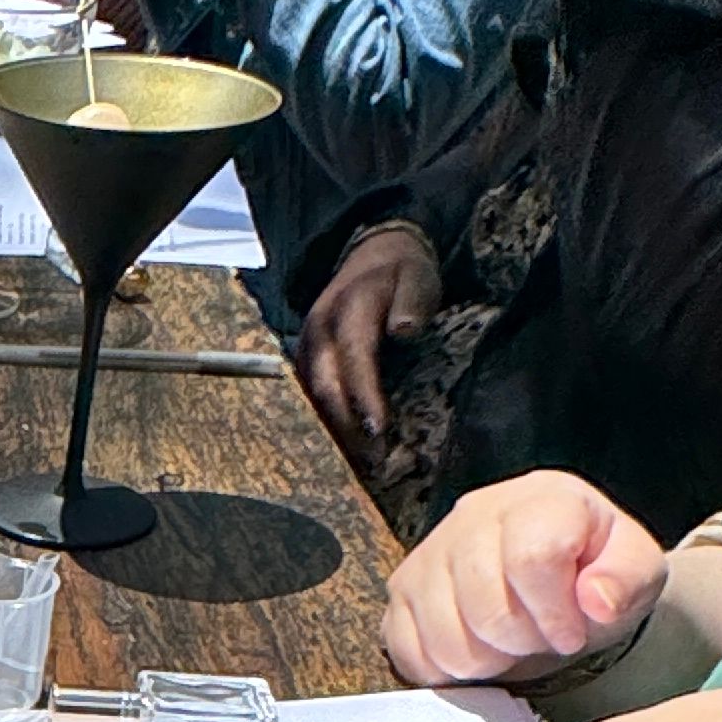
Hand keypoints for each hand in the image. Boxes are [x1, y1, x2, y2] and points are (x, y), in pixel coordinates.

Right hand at [302, 221, 442, 454]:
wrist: (371, 255)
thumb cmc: (402, 274)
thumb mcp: (417, 278)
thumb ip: (413, 302)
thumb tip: (405, 330)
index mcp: (347, 309)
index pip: (353, 358)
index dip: (364, 396)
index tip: (379, 430)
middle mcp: (318, 330)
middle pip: (324, 387)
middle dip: (347, 427)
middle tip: (374, 462)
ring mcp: (306, 347)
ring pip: (311, 398)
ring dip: (333, 433)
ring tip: (360, 466)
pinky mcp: (304, 360)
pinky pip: (309, 398)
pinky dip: (325, 423)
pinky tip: (345, 448)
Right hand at [380, 472, 669, 686]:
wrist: (556, 578)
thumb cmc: (593, 574)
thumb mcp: (635, 572)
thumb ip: (626, 581)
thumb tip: (596, 601)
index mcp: (542, 498)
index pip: (533, 557)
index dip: (554, 611)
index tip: (570, 631)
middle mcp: (476, 513)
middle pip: (483, 601)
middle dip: (519, 640)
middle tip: (538, 639)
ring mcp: (430, 551)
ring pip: (443, 633)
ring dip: (484, 659)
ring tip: (508, 643)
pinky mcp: (401, 590)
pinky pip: (408, 648)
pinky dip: (445, 667)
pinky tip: (476, 650)